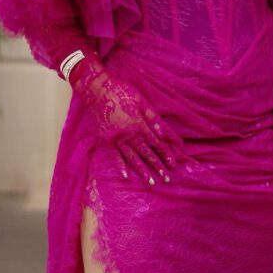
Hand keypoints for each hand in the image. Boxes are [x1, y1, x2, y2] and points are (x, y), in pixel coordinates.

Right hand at [70, 55, 183, 186]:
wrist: (98, 90)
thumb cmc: (122, 92)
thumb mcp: (142, 101)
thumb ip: (153, 118)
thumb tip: (163, 134)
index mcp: (140, 123)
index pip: (157, 142)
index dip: (166, 153)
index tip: (174, 164)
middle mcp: (130, 134)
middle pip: (146, 152)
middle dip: (157, 165)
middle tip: (166, 178)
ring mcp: (117, 138)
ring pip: (132, 157)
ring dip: (142, 170)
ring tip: (151, 182)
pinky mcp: (106, 139)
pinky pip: (114, 155)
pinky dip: (120, 166)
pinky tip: (126, 176)